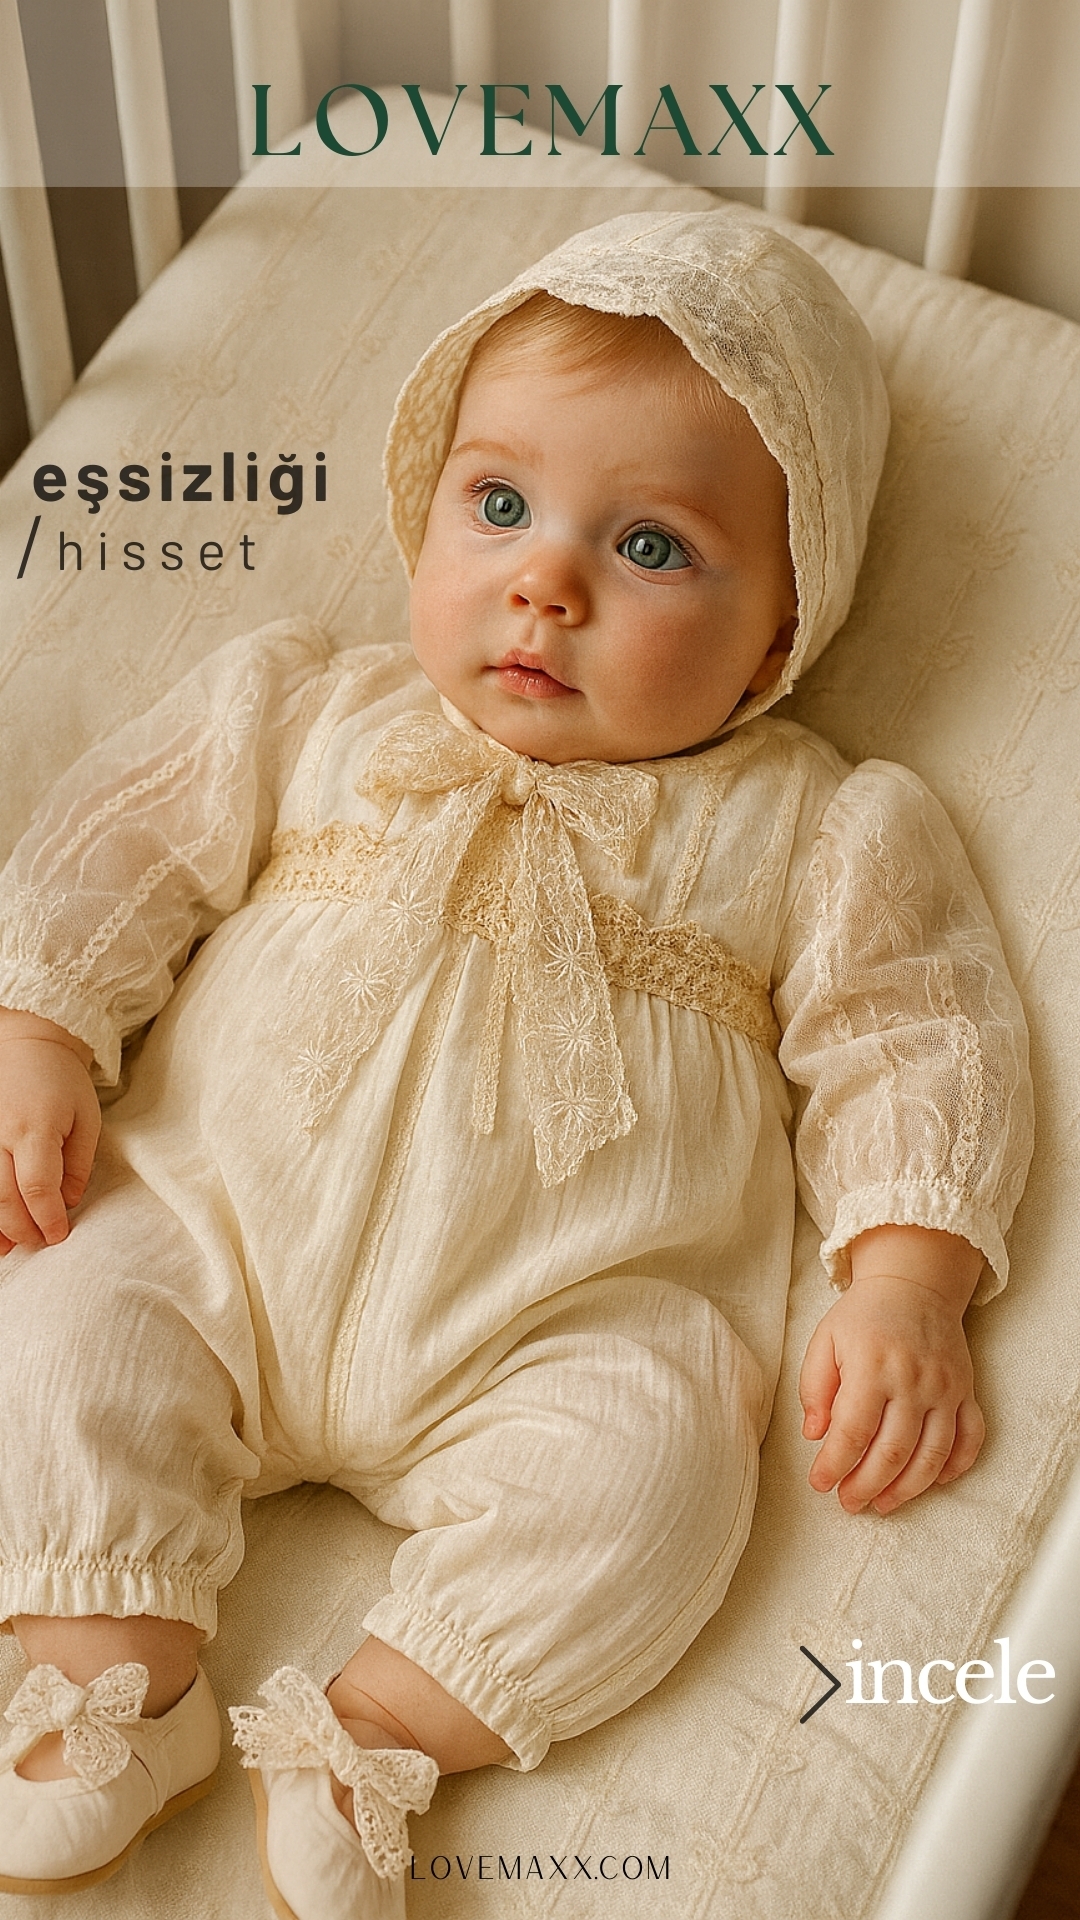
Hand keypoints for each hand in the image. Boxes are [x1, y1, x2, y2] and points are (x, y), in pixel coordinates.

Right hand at [0, 1009, 99, 1253]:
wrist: (28, 1043)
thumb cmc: (62, 1082)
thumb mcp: (86, 1119)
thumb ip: (77, 1165)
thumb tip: (68, 1204)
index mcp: (35, 1129)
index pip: (38, 1189)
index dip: (48, 1220)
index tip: (58, 1235)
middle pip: (4, 1198)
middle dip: (22, 1229)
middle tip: (40, 1242)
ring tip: (10, 1247)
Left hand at [799, 1226, 985, 1515]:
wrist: (915, 1285)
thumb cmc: (863, 1317)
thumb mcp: (824, 1341)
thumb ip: (814, 1388)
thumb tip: (815, 1435)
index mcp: (872, 1367)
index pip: (853, 1431)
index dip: (835, 1464)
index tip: (819, 1484)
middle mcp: (913, 1381)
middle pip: (893, 1451)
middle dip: (867, 1485)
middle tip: (848, 1503)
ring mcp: (945, 1388)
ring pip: (932, 1455)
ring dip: (907, 1489)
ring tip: (881, 1504)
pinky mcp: (966, 1392)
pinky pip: (970, 1439)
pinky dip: (954, 1467)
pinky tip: (932, 1483)